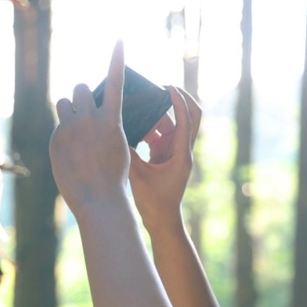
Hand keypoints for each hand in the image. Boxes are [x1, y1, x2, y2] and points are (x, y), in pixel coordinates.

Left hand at [51, 42, 132, 216]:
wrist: (99, 199)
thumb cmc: (115, 179)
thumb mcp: (119, 148)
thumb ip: (106, 128)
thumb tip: (94, 121)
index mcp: (112, 121)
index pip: (115, 82)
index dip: (117, 60)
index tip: (119, 41)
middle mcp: (90, 119)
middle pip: (80, 89)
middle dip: (81, 97)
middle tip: (83, 111)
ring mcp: (71, 128)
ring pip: (64, 103)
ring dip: (68, 110)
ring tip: (74, 130)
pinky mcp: (56, 139)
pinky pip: (58, 128)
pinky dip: (63, 136)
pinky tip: (70, 155)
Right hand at [129, 86, 201, 234]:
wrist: (162, 221)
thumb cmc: (154, 202)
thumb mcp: (138, 175)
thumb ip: (129, 152)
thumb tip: (116, 131)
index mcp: (181, 153)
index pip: (186, 119)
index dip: (178, 100)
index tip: (167, 86)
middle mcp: (182, 150)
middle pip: (190, 116)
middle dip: (179, 100)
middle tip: (162, 87)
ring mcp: (174, 153)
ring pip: (172, 125)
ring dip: (158, 115)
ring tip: (141, 104)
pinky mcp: (166, 157)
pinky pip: (160, 135)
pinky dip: (150, 128)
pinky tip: (134, 124)